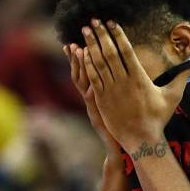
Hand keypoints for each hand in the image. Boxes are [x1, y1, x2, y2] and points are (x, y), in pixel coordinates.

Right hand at [63, 42, 120, 160]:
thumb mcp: (111, 110)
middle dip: (76, 59)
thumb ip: (110, 94)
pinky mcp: (100, 110)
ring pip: (84, 82)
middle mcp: (91, 99)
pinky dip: (90, 80)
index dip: (77, 60)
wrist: (118, 148)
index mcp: (94, 96)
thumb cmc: (119, 128)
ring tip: (79, 49)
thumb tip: (114, 78)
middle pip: (80, 75)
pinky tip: (90, 68)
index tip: (70, 45)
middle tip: (71, 42)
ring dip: (82, 65)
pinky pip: (93, 92)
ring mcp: (95, 104)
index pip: (83, 73)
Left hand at [80, 19, 189, 152]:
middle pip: (110, 52)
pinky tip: (83, 52)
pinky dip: (87, 63)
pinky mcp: (101, 99)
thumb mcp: (173, 96)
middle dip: (101, 34)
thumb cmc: (158, 117)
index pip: (127, 50)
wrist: (142, 139)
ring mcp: (111, 90)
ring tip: (85, 30)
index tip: (111, 22)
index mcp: (140, 78)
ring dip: (91, 45)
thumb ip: (181, 77)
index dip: (118, 35)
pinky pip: (93, 77)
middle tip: (94, 20)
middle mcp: (124, 81)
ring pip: (99, 63)